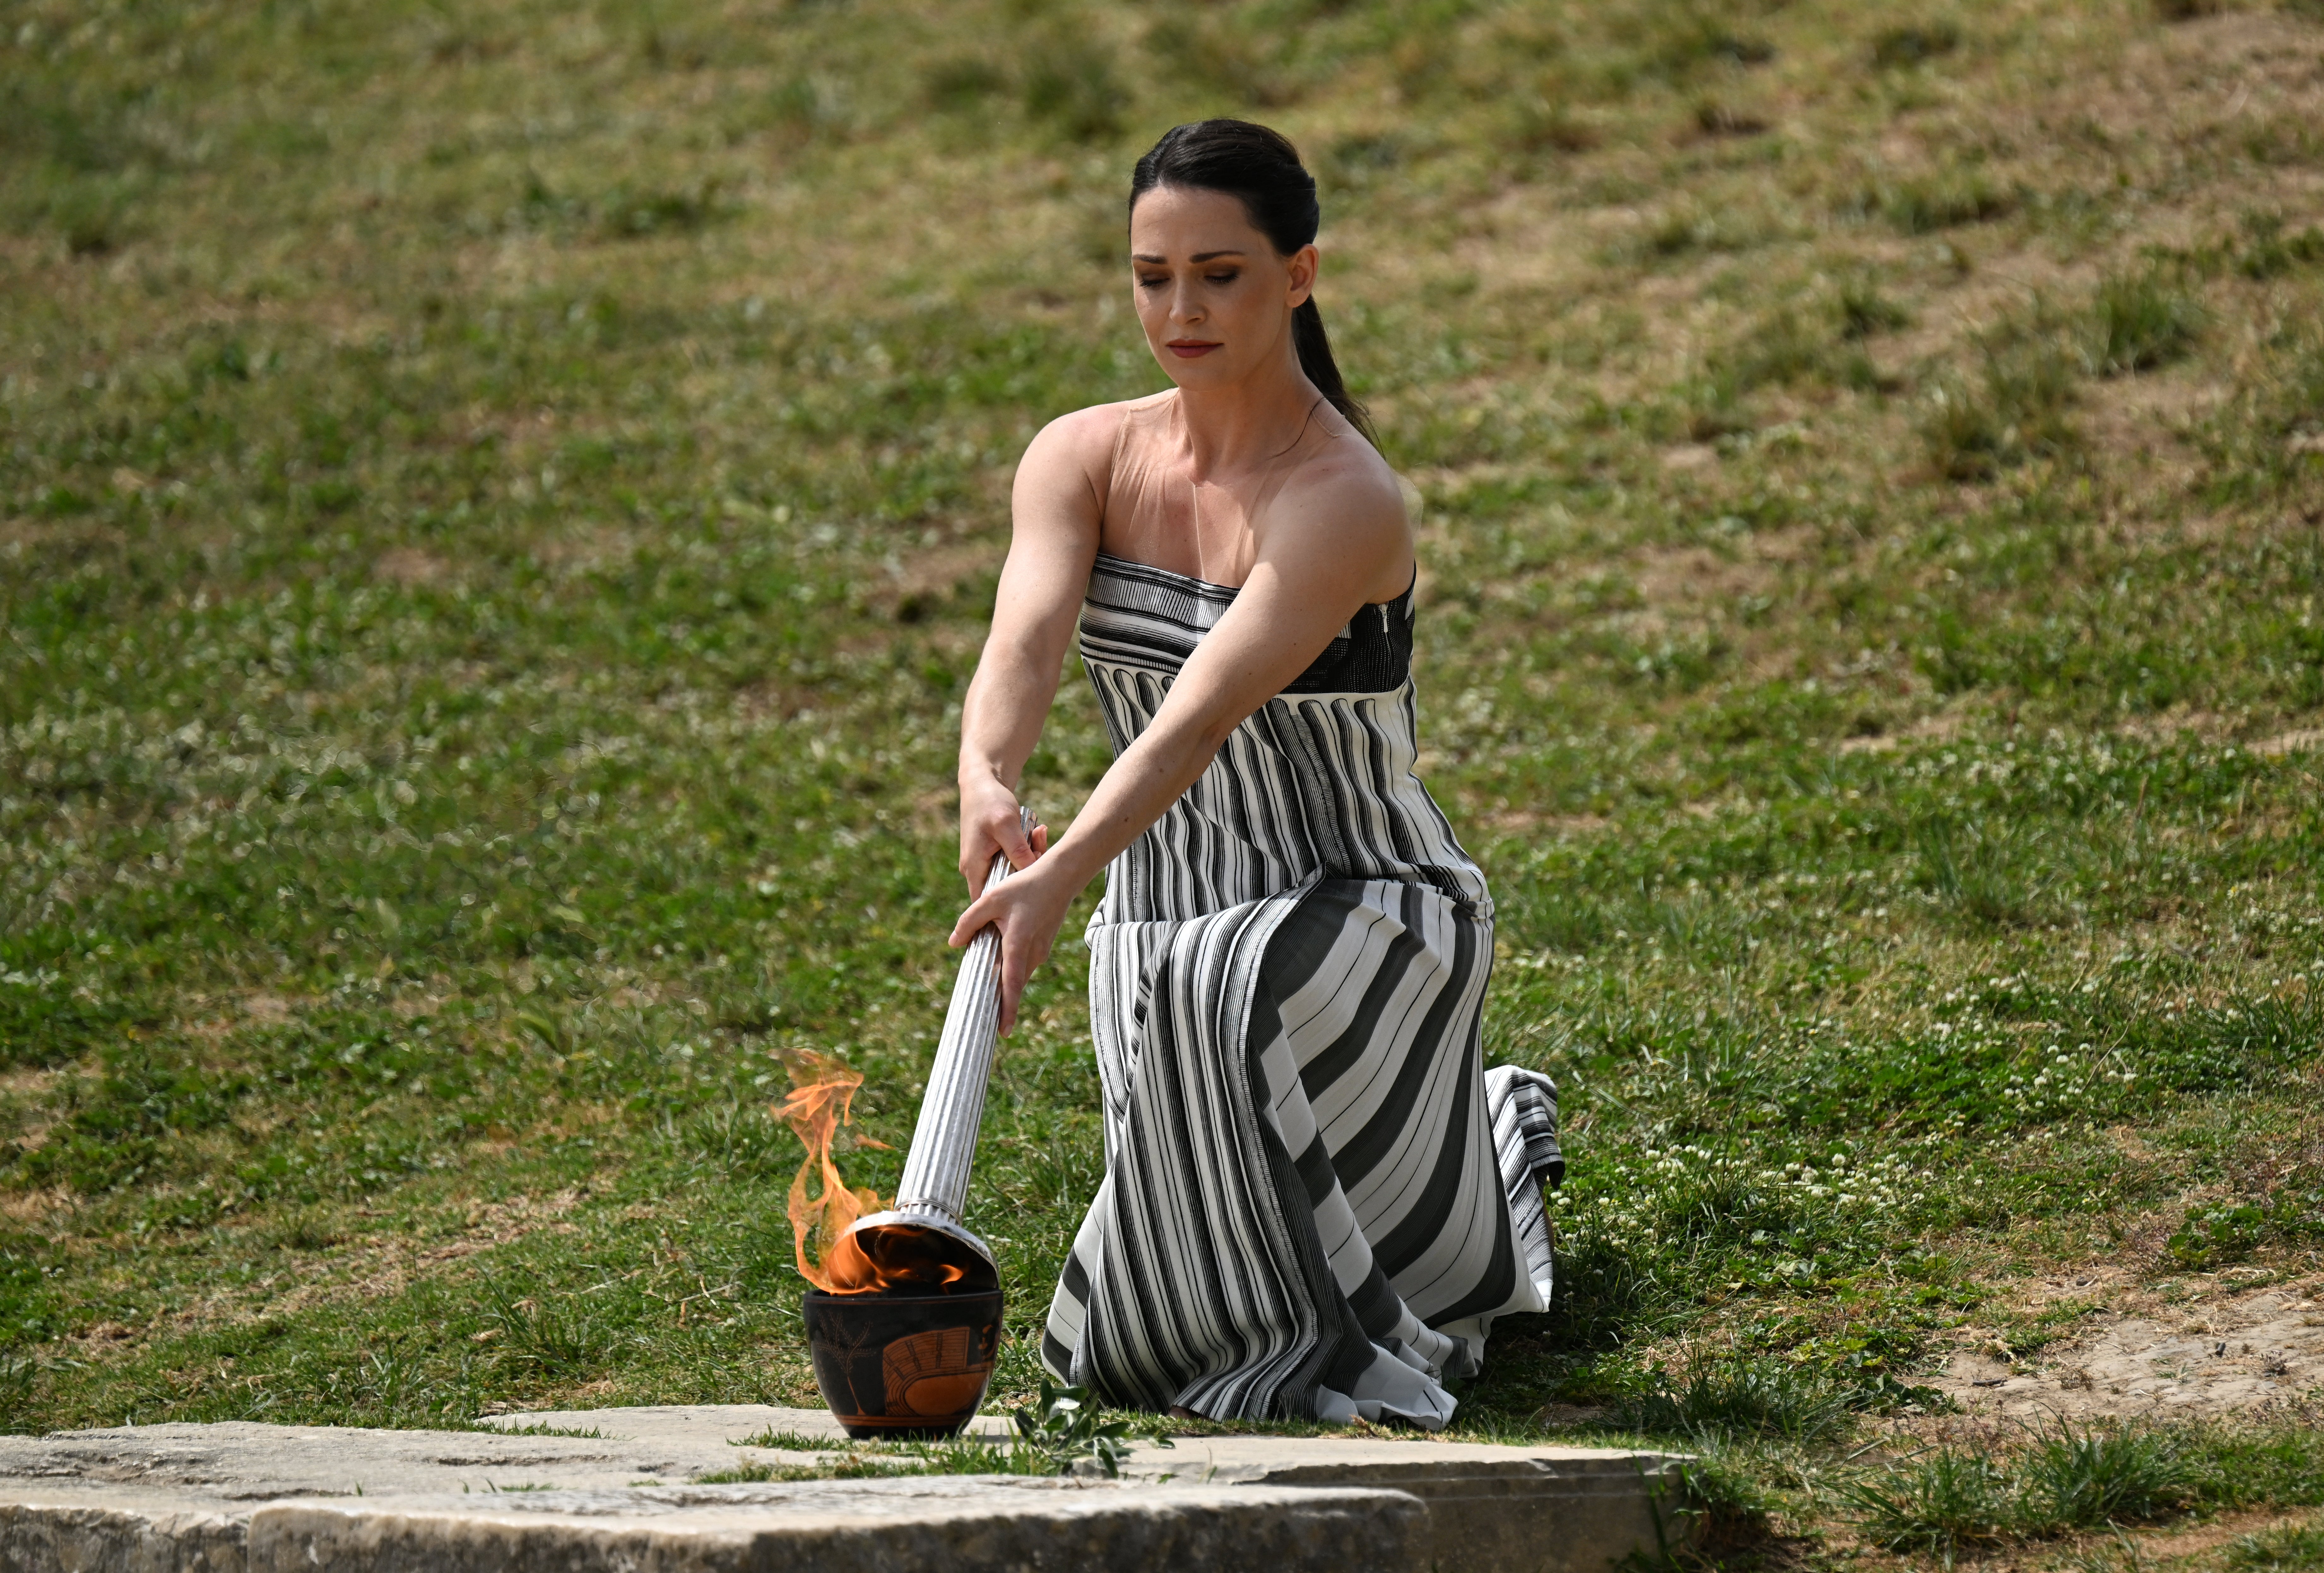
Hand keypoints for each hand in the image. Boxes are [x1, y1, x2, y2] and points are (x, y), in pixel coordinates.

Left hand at [948, 854, 1070, 1035]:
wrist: (1060, 877)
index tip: (1004, 1032)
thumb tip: (954, 943)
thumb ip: (969, 922)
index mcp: (1018, 944)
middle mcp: (1032, 953)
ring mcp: (1040, 951)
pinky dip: (1012, 967)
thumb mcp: (991, 899)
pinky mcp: (1043, 946)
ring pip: (1018, 973)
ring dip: (1006, 982)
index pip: (1012, 984)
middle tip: (986, 1021)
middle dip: (1002, 1002)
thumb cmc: (1024, 886)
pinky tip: (1000, 957)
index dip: (1008, 1009)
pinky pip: (1024, 963)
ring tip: (989, 990)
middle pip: (1014, 984)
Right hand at [958, 776, 1048, 894]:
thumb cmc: (990, 802)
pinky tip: (1035, 834)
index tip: (1032, 891)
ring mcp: (984, 862)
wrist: (983, 782)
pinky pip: (1014, 860)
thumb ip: (1018, 851)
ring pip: (1012, 873)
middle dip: (1026, 873)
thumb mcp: (1006, 825)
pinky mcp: (993, 854)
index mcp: (974, 868)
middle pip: (1004, 887)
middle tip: (1040, 849)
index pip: (985, 904)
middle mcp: (976, 870)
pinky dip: (1026, 850)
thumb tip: (1032, 875)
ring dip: (1029, 857)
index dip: (1006, 906)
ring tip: (1038, 835)